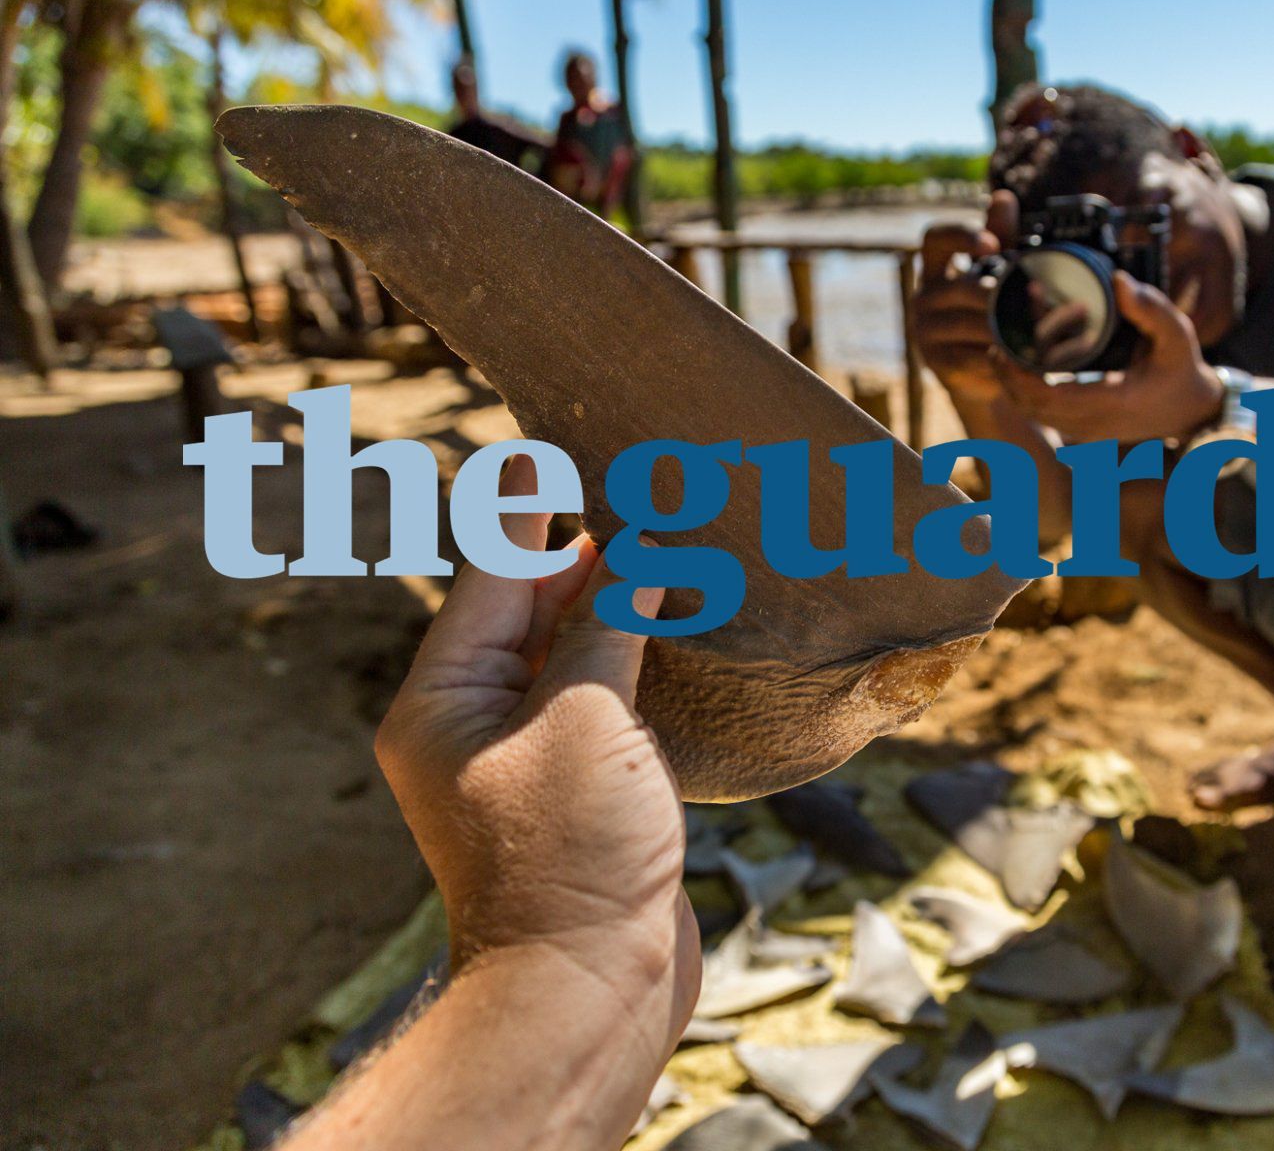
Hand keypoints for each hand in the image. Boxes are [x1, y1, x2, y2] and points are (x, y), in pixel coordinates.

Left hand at [375, 456, 699, 1022]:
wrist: (586, 991)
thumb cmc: (570, 858)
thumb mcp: (584, 719)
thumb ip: (603, 625)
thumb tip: (626, 550)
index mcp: (441, 700)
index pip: (486, 576)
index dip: (526, 509)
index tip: (549, 445)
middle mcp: (472, 723)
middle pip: (523, 607)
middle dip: (575, 549)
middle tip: (626, 483)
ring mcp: (525, 758)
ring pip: (567, 652)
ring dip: (610, 599)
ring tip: (657, 536)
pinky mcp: (577, 789)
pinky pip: (598, 699)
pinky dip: (630, 656)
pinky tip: (670, 621)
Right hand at [910, 190, 1021, 405]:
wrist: (981, 376)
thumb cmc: (987, 316)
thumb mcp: (995, 274)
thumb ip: (1000, 238)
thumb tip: (1003, 197)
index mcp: (936, 267)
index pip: (935, 238)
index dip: (961, 235)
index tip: (991, 245)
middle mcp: (924, 296)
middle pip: (961, 287)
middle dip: (1000, 295)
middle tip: (1035, 300)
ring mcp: (925, 331)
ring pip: (969, 324)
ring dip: (1005, 328)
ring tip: (1038, 331)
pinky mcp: (935, 363)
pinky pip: (970, 357)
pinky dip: (998, 359)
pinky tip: (1019, 361)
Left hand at [990, 270, 1224, 442]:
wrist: (1192, 407)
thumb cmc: (1181, 367)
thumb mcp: (1177, 333)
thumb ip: (1150, 308)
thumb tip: (1118, 279)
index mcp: (1114, 402)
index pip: (1051, 397)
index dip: (1019, 376)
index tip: (1003, 348)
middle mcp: (1096, 424)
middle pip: (1032, 408)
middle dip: (1007, 377)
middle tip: (995, 343)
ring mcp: (1088, 432)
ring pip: (1034, 414)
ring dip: (1013, 385)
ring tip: (1002, 351)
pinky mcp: (1083, 429)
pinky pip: (1044, 414)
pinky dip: (1026, 392)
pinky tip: (1020, 365)